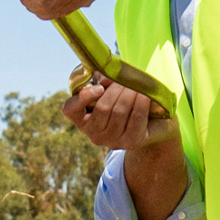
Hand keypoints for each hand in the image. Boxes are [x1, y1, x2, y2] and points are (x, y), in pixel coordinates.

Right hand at [62, 78, 177, 151]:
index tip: (99, 88)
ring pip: (119, 112)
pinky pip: (135, 118)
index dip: (83, 97)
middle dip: (116, 89)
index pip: (71, 109)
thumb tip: (108, 77)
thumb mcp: (106, 87)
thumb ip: (102, 79)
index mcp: (81, 118)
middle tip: (127, 78)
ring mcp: (111, 140)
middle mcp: (93, 133)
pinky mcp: (130, 142)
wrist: (149, 121)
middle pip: (103, 107)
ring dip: (130, 93)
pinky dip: (141, 103)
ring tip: (137, 83)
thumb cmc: (121, 99)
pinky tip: (145, 94)